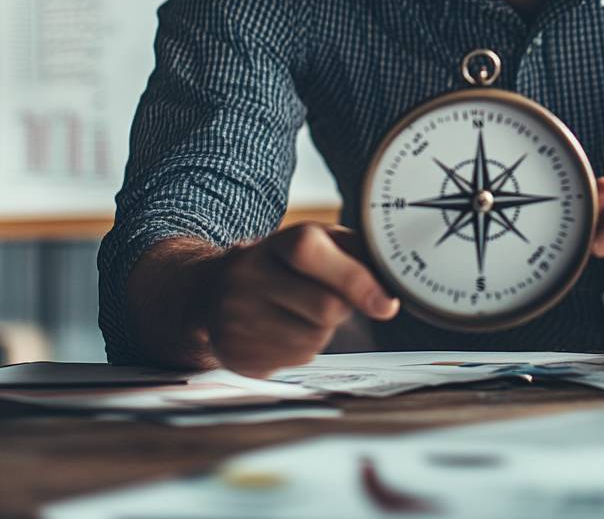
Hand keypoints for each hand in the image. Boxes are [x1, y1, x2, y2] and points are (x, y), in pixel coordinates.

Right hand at [202, 223, 398, 376]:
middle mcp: (248, 278)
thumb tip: (389, 289)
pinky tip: (281, 330)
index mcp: (276, 243)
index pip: (312, 254)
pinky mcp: (236, 355)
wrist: (214, 290)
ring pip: (313, 340)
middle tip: (326, 296)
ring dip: (320, 331)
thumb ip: (355, 254)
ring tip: (297, 312)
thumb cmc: (283, 264)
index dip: (354, 280)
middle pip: (325, 308)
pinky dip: (299, 349)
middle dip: (341, 309)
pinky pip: (293, 361)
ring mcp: (237, 319)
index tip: (387, 305)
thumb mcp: (317, 242)